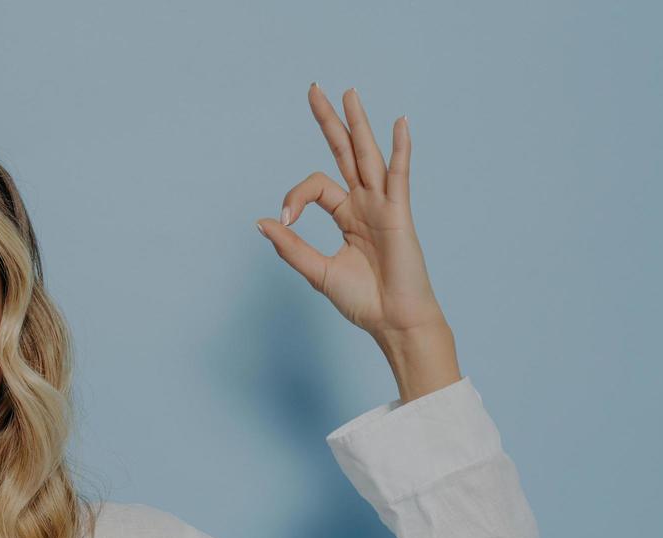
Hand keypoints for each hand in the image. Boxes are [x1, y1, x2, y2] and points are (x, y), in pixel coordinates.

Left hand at [257, 84, 447, 340]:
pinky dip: (400, 150)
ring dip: (358, 124)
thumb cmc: (363, 301)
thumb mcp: (318, 272)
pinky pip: (399, 177)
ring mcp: (383, 207)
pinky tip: (399, 123)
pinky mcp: (399, 215)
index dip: (293, 198)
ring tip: (349, 93)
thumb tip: (262, 222)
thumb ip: (291, 247)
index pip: (316, 187)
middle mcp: (365, 205)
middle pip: (345, 153)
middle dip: (330, 122)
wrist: (393, 322)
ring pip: (368, 156)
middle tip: (315, 90)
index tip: (283, 223)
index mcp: (347, 216)